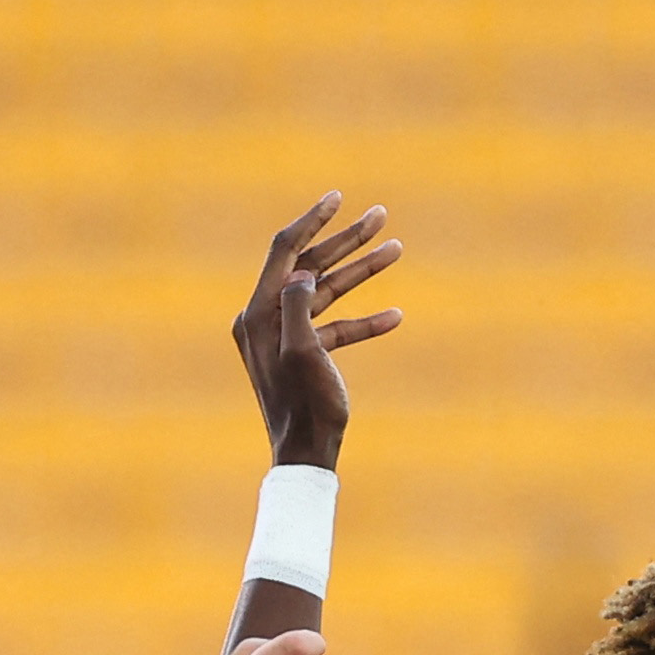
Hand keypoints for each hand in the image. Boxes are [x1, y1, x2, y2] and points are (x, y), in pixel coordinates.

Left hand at [233, 191, 404, 470]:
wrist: (306, 456)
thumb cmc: (304, 408)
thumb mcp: (302, 352)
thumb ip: (298, 305)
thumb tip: (304, 272)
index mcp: (258, 313)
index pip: (285, 251)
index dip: (313, 221)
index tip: (339, 197)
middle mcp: (267, 319)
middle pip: (310, 264)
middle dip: (347, 241)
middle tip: (381, 217)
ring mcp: (286, 335)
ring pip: (328, 292)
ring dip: (362, 272)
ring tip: (396, 249)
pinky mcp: (306, 354)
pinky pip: (337, 326)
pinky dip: (364, 320)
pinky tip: (396, 316)